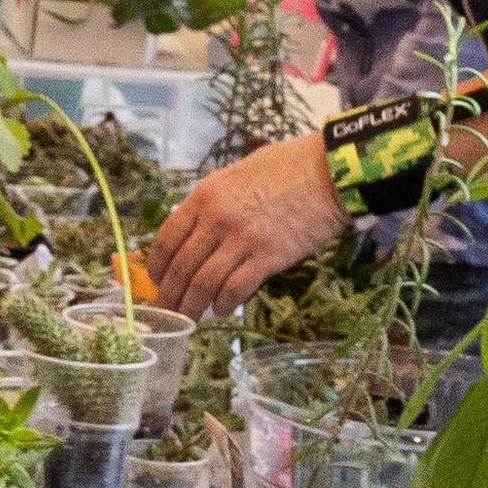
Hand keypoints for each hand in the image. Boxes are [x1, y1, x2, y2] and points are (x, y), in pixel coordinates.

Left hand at [149, 131, 342, 317]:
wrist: (330, 172)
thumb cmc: (286, 167)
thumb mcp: (236, 174)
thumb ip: (212, 201)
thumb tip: (195, 230)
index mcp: (204, 196)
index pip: (167, 239)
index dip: (157, 266)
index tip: (156, 281)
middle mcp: (217, 219)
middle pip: (182, 267)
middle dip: (170, 295)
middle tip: (166, 311)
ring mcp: (242, 239)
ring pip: (204, 284)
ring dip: (193, 307)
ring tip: (189, 320)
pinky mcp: (268, 257)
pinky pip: (236, 289)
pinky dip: (224, 304)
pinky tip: (222, 310)